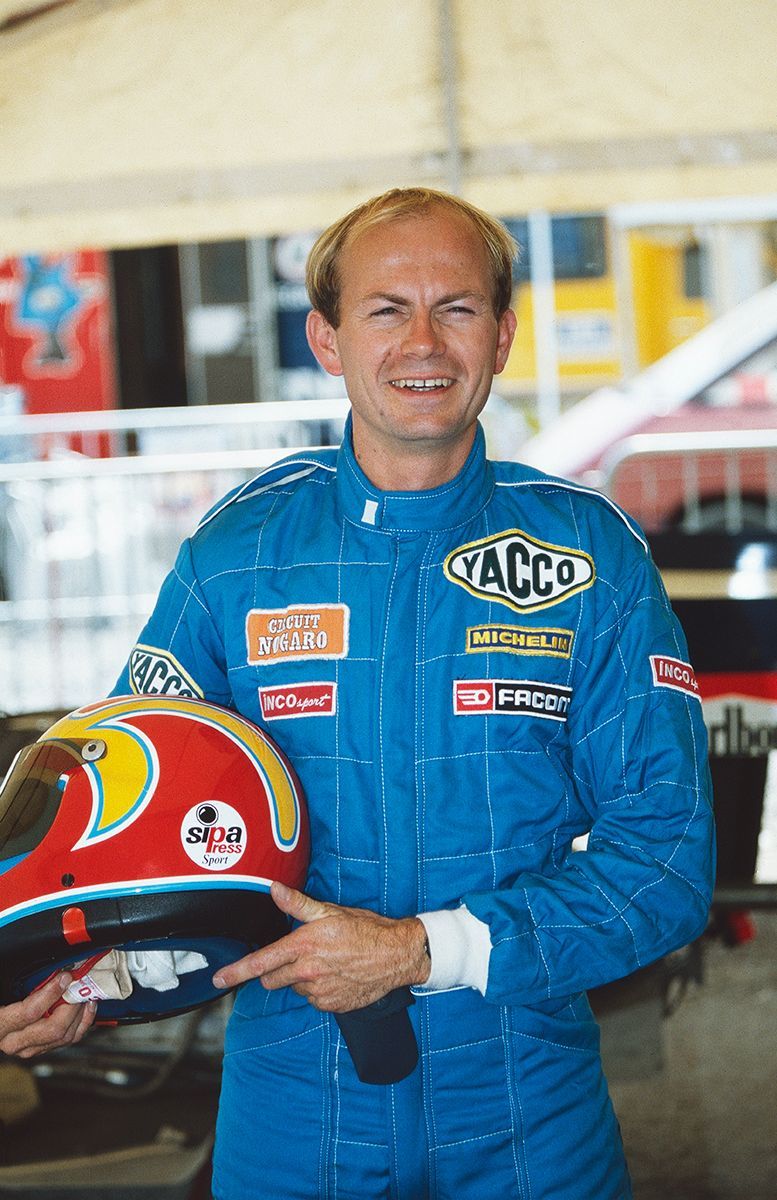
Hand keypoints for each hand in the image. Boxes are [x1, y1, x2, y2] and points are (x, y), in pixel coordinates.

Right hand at [0, 974, 96, 1058]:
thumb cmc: (2, 999)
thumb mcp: (6, 990)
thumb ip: (23, 983)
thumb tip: (53, 972)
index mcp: (1, 1024)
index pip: (30, 1013)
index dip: (51, 994)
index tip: (64, 978)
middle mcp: (14, 1042)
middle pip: (52, 1029)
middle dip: (71, 1006)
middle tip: (78, 986)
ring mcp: (29, 1049)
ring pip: (63, 1037)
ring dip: (80, 1013)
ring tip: (84, 994)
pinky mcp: (41, 1048)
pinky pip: (68, 1040)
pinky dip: (83, 1022)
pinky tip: (87, 1006)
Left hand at [212, 882, 430, 1011]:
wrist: (396, 955)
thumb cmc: (365, 929)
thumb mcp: (330, 911)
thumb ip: (297, 904)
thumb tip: (273, 889)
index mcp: (303, 946)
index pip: (261, 962)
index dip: (236, 972)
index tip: (218, 979)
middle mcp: (307, 972)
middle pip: (272, 979)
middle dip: (275, 969)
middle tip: (297, 955)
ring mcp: (319, 992)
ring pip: (294, 987)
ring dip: (300, 977)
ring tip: (325, 961)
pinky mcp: (331, 1005)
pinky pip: (313, 998)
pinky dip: (318, 988)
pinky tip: (335, 974)